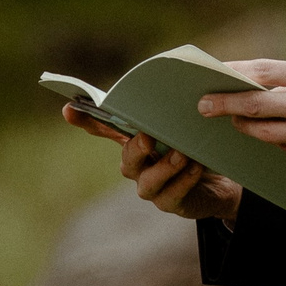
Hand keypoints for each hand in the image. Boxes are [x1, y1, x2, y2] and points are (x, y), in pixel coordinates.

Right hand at [61, 105, 240, 222]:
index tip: (68, 108)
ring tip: (182, 155)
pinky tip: (195, 168)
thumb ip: (168, 111)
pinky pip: (172, 195)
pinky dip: (184, 181)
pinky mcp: (170, 203)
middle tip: (149, 137)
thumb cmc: (193, 149)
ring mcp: (150, 187)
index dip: (84, 120)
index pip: (102, 130)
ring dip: (164, 167)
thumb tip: (164, 82)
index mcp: (133, 142)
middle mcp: (136, 166)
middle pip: (127, 159)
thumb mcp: (182, 127)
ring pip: (147, 182)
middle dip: (136, 148)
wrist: (217, 184)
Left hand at [198, 59, 285, 178]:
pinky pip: (280, 150)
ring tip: (235, 121)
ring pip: (261, 132)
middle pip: (253, 104)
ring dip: (243, 126)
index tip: (213, 72)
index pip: (263, 71)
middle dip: (223, 104)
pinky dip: (271, 143)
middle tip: (202, 105)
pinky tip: (264, 138)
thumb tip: (258, 84)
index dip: (233, 72)